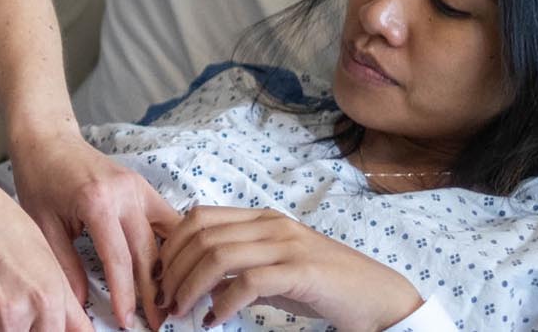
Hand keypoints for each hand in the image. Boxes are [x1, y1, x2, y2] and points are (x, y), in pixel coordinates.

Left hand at [9, 133, 179, 329]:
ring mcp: (138, 187)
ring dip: (169, 271)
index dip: (126, 294)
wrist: (46, 137)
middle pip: (148, 253)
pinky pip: (166, 219)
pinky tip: (171, 268)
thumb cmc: (38, 177)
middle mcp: (125, 193)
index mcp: (97, 202)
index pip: (119, 260)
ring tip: (169, 301)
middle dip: (153, 292)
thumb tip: (79, 303)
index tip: (128, 321)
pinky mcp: (143, 186)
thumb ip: (64, 264)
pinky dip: (172, 244)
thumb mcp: (43, 223)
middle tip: (156, 322)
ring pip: (165, 238)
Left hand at [156, 206, 422, 330]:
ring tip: (183, 312)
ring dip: (190, 287)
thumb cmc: (323, 287)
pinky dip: (223, 303)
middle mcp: (271, 225)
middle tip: (164, 302)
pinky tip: (215, 321)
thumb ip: (237, 268)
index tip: (158, 277)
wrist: (379, 298)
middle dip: (173, 270)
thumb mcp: (273, 270)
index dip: (170, 246)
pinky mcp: (301, 271)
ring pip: (217, 256)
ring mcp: (287, 245)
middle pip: (200, 236)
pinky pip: (248, 282)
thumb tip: (194, 281)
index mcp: (261, 218)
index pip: (198, 217)